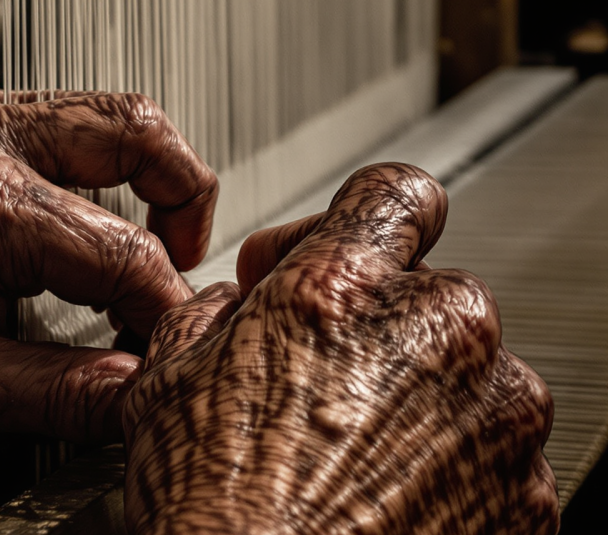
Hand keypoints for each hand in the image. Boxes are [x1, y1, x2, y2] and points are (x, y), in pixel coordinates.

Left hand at [0, 89, 216, 441]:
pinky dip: (103, 161)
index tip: (163, 340)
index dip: (160, 306)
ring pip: (111, 110)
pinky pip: (69, 115)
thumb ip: (54, 391)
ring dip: (149, 171)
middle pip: (141, 132)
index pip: (122, 252)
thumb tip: (129, 394)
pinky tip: (88, 213)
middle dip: (187, 198)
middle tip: (181, 259)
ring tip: (143, 237)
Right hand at [123, 163, 558, 534]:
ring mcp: (492, 417)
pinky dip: (450, 461)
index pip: (397, 191)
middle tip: (321, 371)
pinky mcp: (525, 494)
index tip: (346, 247)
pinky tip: (382, 494)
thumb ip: (215, 311)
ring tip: (349, 449)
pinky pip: (492, 448)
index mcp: (343, 288)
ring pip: (468, 370)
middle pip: (430, 288)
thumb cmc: (215, 514)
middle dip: (378, 321)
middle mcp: (435, 335)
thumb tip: (234, 305)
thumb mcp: (168, 377)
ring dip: (417, 394)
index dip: (367, 213)